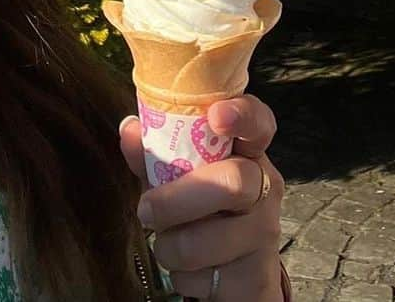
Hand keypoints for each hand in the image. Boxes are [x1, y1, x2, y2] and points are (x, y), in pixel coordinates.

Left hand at [120, 95, 283, 299]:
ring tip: (170, 242)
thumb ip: (157, 155)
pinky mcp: (255, 278)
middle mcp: (265, 189)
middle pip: (232, 182)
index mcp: (250, 155)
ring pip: (202, 242)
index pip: (258, 124)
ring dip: (169, 246)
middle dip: (176, 200)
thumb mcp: (182, 182)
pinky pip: (201, 279)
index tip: (216, 115)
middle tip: (145, 210)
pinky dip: (182, 278)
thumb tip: (129, 128)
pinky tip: (192, 271)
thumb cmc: (205, 214)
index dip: (242, 115)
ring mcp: (264, 235)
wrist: (238, 277)